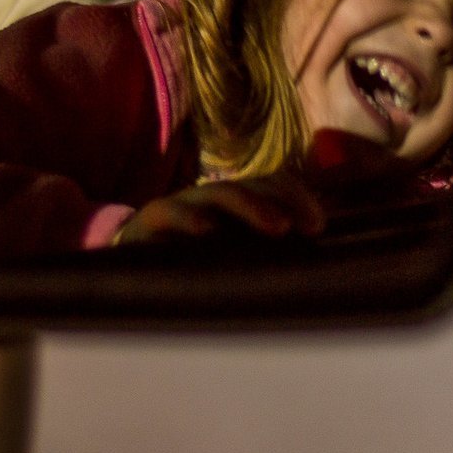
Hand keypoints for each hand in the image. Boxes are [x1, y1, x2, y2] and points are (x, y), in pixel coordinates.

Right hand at [113, 174, 324, 246]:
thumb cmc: (195, 263)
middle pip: (253, 185)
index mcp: (241, 204)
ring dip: (249, 207)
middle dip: (279, 202)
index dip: (299, 198)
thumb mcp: (236, 256)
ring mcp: (185, 204)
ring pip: (219, 193)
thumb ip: (269, 255)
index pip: (275, 185)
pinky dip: (188, 219)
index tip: (318, 228)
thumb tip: (315, 267)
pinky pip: (169, 212)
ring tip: (275, 227)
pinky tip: (205, 231)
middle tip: (297, 226)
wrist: (134, 266)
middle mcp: (216, 198)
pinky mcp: (152, 219)